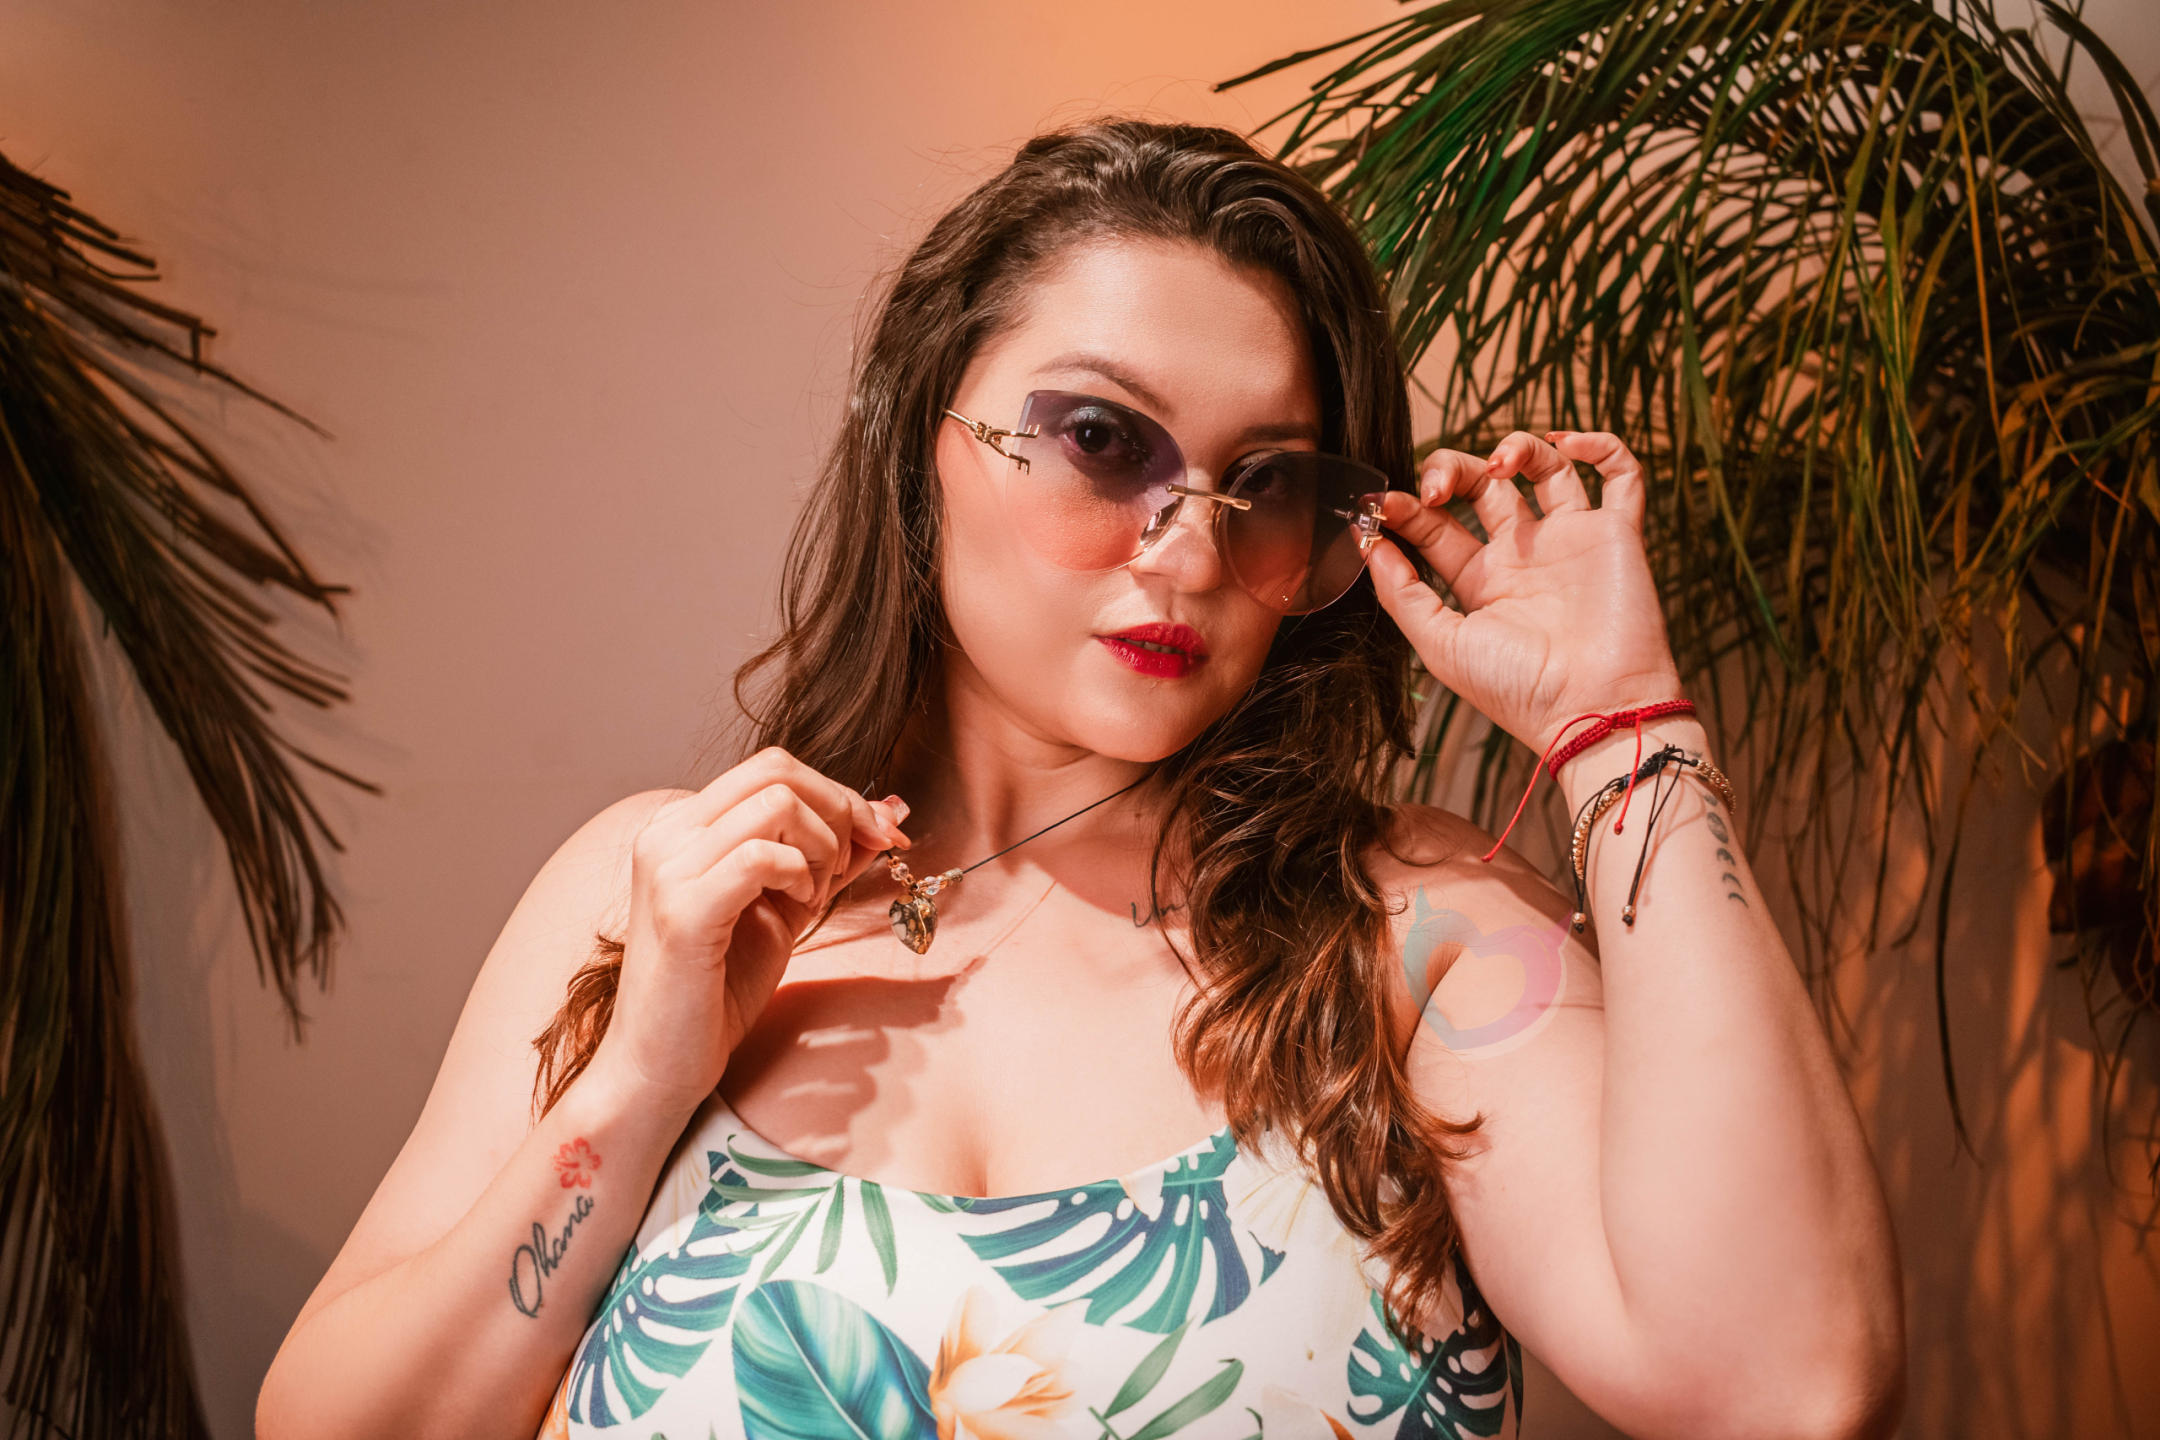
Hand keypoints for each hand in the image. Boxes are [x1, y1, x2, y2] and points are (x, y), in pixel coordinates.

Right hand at [587, 747, 909, 1114]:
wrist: (659, 1066)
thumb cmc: (717, 991)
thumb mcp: (786, 908)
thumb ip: (829, 857)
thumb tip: (892, 810)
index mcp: (684, 826)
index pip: (774, 767)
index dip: (841, 794)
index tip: (885, 837)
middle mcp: (667, 834)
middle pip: (777, 769)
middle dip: (841, 810)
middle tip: (856, 864)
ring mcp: (669, 868)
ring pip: (776, 802)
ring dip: (822, 845)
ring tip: (814, 895)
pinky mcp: (682, 911)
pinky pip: (760, 855)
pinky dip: (799, 874)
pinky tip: (798, 908)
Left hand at [1366, 429, 1685, 756]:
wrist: (1594, 710)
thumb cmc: (1518, 690)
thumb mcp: (1442, 644)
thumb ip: (1402, 593)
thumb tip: (1365, 543)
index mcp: (1480, 580)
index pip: (1436, 524)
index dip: (1407, 506)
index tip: (1383, 505)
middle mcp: (1524, 554)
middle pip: (1483, 485)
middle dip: (1451, 470)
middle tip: (1435, 487)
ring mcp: (1570, 540)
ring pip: (1545, 468)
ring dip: (1517, 447)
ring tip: (1499, 463)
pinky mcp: (1617, 535)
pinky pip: (1622, 476)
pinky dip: (1602, 446)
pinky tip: (1569, 444)